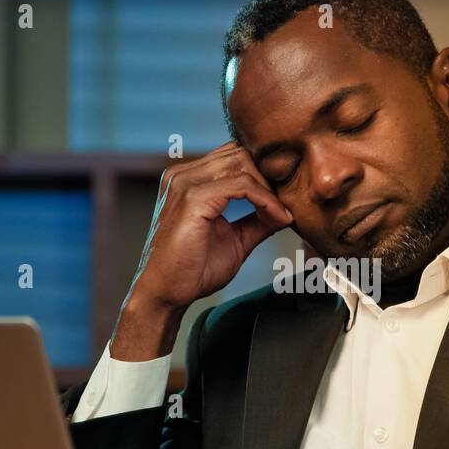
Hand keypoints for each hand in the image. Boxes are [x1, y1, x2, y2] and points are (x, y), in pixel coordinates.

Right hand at [110, 140, 293, 359]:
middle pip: (239, 154)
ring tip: (279, 216)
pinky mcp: (193, 199)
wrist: (165, 294)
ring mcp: (185, 183)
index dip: (262, 178)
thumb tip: (284, 213)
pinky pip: (242, 185)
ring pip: (242, 163)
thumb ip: (256, 222)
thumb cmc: (191, 271)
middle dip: (266, 179)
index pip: (233, 159)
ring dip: (268, 189)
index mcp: (187, 180)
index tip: (281, 208)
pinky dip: (265, 200)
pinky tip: (275, 219)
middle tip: (283, 209)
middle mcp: (183, 175)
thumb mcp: (234, 240)